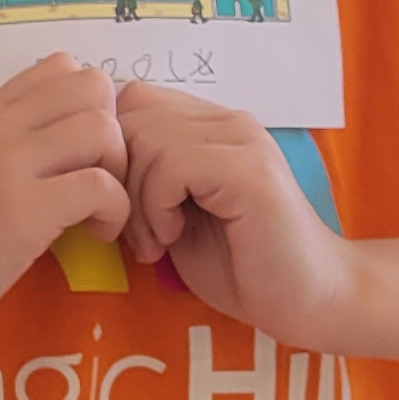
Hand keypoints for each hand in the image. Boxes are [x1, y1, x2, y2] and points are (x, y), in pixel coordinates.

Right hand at [0, 57, 128, 353]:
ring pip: (102, 128)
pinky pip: (101, 187)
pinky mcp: (23, 211)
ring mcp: (9, 166)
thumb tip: (56, 153)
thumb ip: (0, 152)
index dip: (88, 107)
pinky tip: (92, 236)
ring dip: (119, 173)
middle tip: (100, 180)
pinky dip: (114, 212)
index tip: (83, 154)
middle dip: (115, 133)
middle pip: (92, 86)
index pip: (58, 67)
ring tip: (97, 213)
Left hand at [116, 89, 360, 348]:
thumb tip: (90, 162)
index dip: (114, 151)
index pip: (133, 100)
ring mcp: (242, 139)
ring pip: (147, 136)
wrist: (308, 299)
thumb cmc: (241, 265)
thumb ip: (145, 179)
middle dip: (118, 176)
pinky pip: (172, 163)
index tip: (122, 207)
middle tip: (138, 232)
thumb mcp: (175, 213)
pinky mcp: (250, 169)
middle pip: (132, 113)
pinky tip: (174, 237)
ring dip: (138, 198)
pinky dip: (157, 205)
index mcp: (210, 124)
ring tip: (158, 240)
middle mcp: (228, 120)